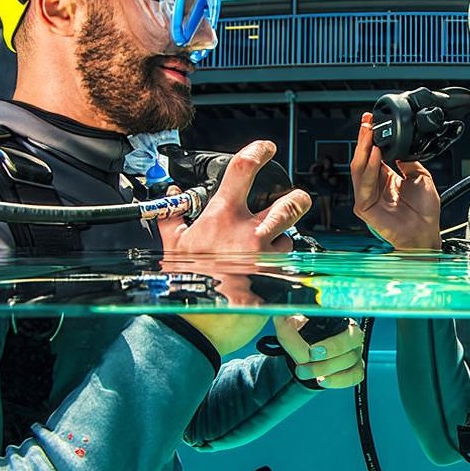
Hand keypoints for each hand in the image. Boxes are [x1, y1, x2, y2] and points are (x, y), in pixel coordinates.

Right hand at [158, 140, 311, 353]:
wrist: (196, 322)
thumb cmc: (182, 282)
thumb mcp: (172, 244)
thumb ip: (172, 215)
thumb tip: (170, 194)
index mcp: (223, 216)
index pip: (244, 167)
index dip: (260, 151)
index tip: (268, 149)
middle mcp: (249, 232)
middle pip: (291, 202)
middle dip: (299, 199)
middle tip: (296, 200)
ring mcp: (266, 256)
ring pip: (290, 237)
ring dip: (282, 240)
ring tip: (266, 248)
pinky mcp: (275, 278)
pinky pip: (286, 265)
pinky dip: (278, 266)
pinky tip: (263, 273)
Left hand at [273, 315, 364, 388]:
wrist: (303, 350)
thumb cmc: (300, 332)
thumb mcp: (289, 324)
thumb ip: (285, 323)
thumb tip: (284, 326)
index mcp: (339, 317)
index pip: (344, 326)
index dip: (331, 343)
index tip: (312, 352)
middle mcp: (352, 334)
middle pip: (351, 346)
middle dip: (326, 359)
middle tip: (304, 365)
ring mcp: (356, 352)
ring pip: (351, 362)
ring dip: (325, 370)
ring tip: (303, 372)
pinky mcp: (356, 368)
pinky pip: (354, 376)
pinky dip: (338, 381)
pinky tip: (322, 380)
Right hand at [350, 112, 441, 249]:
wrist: (427, 232)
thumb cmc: (425, 212)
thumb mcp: (420, 176)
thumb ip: (407, 160)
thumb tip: (400, 143)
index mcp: (384, 179)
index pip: (371, 155)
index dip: (371, 138)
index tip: (372, 121)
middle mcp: (374, 186)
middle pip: (363, 159)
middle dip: (364, 139)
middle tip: (367, 122)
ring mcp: (367, 197)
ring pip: (359, 169)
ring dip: (364, 149)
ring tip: (370, 134)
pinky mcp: (365, 208)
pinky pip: (364, 185)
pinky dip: (369, 168)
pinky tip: (375, 155)